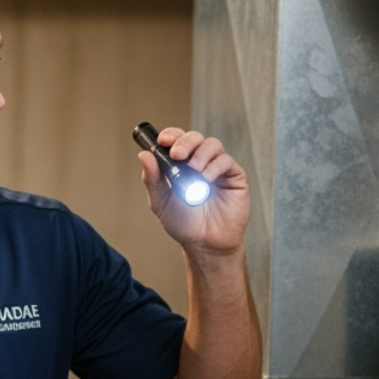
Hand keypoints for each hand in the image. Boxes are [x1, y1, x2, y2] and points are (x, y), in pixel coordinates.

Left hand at [136, 127, 250, 256]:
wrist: (204, 243)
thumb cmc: (183, 223)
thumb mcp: (161, 201)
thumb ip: (152, 179)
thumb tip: (144, 155)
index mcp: (181, 164)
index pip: (177, 140)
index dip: (171, 135)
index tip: (162, 140)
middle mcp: (200, 162)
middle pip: (195, 137)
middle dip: (185, 142)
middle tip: (177, 154)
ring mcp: (217, 167)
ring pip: (212, 144)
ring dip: (200, 154)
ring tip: (193, 171)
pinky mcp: (234, 176)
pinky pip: (226, 161)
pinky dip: (214, 167)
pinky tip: (206, 180)